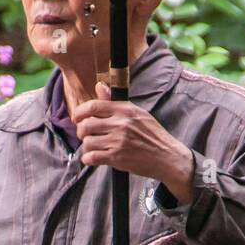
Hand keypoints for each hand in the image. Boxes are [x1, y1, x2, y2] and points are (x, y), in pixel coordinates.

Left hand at [72, 81, 194, 201]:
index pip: (93, 106)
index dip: (79, 112)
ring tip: (93, 148)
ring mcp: (118, 141)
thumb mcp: (137, 113)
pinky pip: (91, 157)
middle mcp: (120, 124)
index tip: (77, 118)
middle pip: (86, 125)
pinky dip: (88, 159)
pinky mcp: (117, 158)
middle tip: (85, 136)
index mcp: (125, 110)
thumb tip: (99, 86)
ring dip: (86, 147)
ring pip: (87, 142)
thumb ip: (114, 101)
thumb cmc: (152, 135)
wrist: (167, 156)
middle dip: (81, 132)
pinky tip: (93, 158)